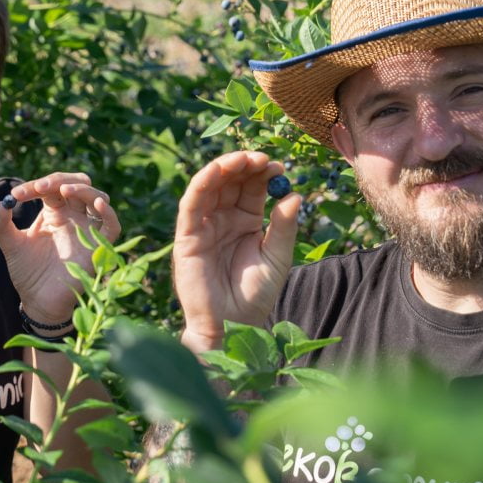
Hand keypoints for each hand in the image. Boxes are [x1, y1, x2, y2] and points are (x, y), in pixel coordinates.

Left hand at [0, 173, 121, 326]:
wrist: (38, 300)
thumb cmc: (27, 272)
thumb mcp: (11, 245)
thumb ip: (1, 224)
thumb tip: (1, 204)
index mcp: (55, 211)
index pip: (50, 188)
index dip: (34, 186)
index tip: (16, 195)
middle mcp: (75, 216)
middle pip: (78, 184)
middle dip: (60, 180)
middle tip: (40, 187)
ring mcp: (88, 230)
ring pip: (97, 198)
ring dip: (82, 189)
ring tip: (64, 190)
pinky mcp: (99, 247)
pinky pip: (112, 226)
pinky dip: (108, 213)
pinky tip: (97, 204)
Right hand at [173, 151, 300, 352]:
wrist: (232, 325)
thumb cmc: (255, 296)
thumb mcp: (278, 258)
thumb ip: (284, 228)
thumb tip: (295, 195)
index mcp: (245, 222)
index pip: (252, 188)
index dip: (263, 173)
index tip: (279, 166)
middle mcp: (223, 219)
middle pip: (231, 181)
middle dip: (245, 165)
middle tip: (262, 157)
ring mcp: (204, 226)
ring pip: (210, 187)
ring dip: (224, 168)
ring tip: (243, 159)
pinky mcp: (187, 236)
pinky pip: (191, 205)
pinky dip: (201, 183)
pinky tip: (216, 170)